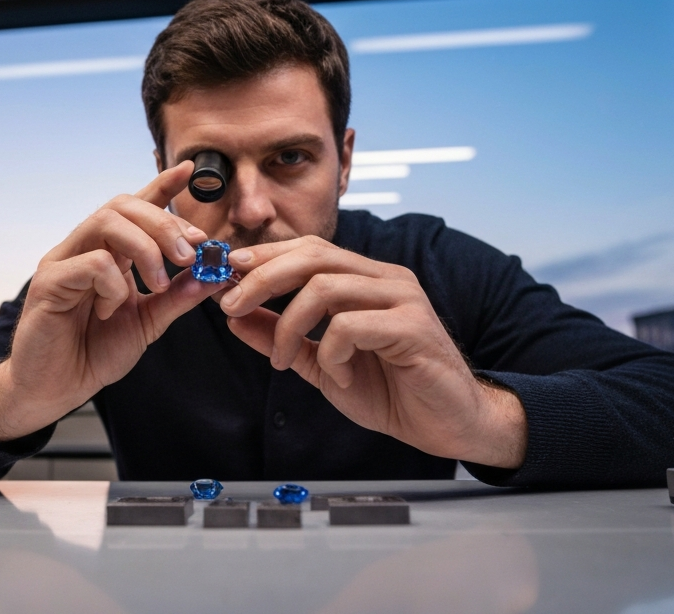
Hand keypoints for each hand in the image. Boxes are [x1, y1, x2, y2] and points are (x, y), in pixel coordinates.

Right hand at [0, 163, 224, 441]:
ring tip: (159, 280)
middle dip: (164, 222)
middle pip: (122, 205)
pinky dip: (115, 285)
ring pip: (106, 223)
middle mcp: (84, 249)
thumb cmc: (91, 353)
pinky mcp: (49, 283)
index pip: (135, 208)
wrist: (53, 390)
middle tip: (190, 253)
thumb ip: (176, 297)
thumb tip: (213, 274)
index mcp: (108, 253)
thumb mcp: (146, 323)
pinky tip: (112, 311)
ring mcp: (64, 262)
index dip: (161, 187)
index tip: (189, 172)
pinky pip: (92, 263)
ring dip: (145, 247)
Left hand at [219, 236, 527, 468]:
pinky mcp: (414, 327)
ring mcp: (402, 299)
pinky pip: (350, 326)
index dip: (263, 256)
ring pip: (326, 286)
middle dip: (261, 278)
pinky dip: (331, 353)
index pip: (308, 248)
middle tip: (231, 307)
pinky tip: (339, 377)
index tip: (224, 275)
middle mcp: (385, 279)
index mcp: (365, 279)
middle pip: (312, 256)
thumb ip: (282, 338)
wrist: (448, 426)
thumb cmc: (394, 391)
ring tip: (284, 361)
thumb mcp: (322, 365)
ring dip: (289, 325)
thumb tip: (236, 318)